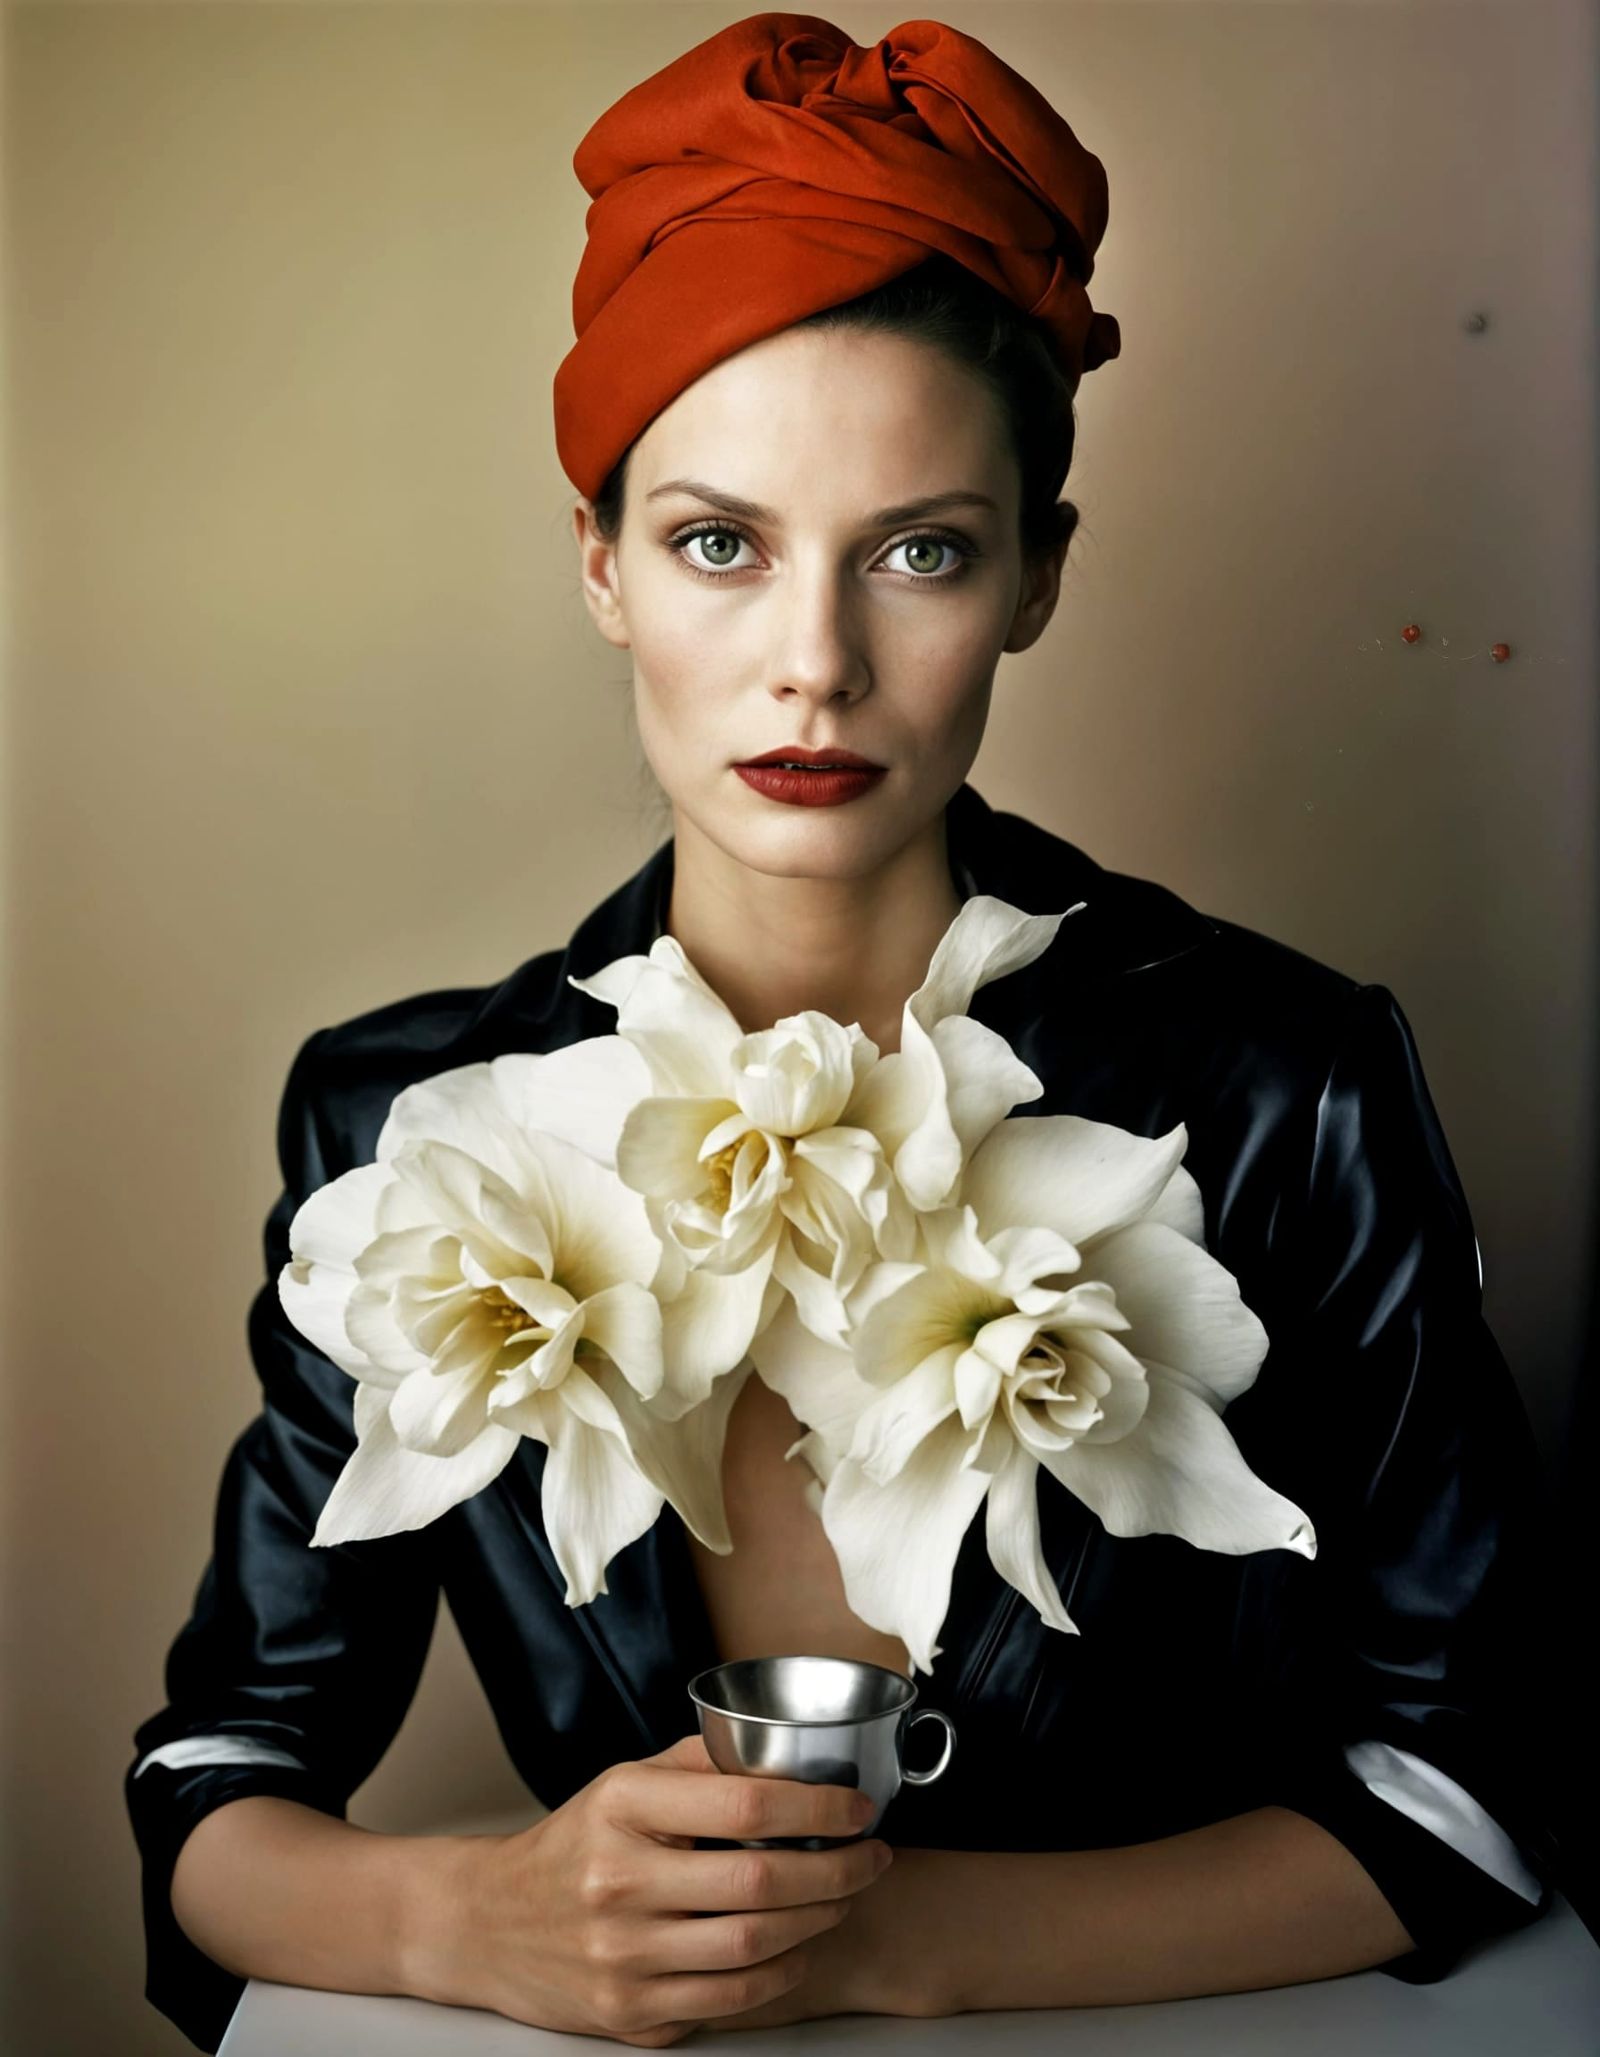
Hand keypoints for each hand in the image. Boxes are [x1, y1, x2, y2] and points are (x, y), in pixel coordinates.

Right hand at [414, 1732, 892, 2047]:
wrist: (491, 1923)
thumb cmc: (573, 1843)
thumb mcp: (624, 1782)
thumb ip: (701, 1764)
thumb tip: (788, 1755)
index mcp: (622, 1809)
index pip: (745, 1805)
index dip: (818, 1809)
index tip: (857, 1808)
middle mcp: (619, 1884)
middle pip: (761, 1884)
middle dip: (838, 1871)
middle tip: (870, 1857)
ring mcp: (624, 1958)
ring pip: (755, 1947)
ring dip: (820, 1921)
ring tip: (843, 1897)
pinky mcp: (630, 2015)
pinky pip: (732, 1999)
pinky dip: (781, 1972)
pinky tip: (798, 1945)